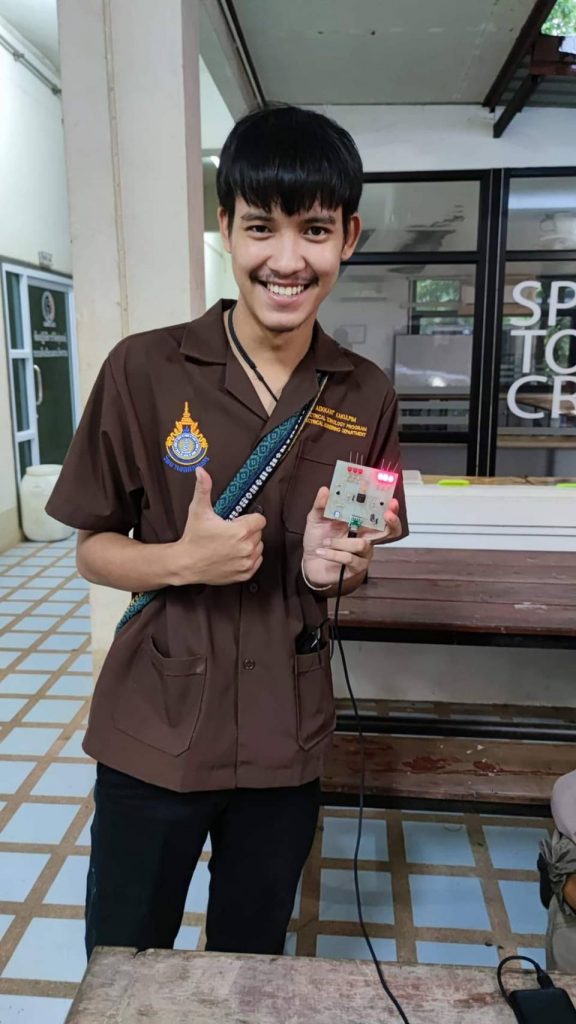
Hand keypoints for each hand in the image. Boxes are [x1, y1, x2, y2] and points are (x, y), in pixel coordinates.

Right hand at [172, 467, 265, 585]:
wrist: (186, 564)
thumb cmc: (193, 537)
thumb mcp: (199, 510)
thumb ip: (204, 488)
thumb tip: (202, 471)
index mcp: (240, 531)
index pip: (260, 520)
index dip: (248, 518)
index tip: (236, 521)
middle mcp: (246, 548)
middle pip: (258, 533)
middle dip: (247, 531)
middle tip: (229, 533)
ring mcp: (246, 562)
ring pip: (258, 547)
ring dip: (249, 544)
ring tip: (231, 544)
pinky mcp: (244, 574)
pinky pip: (256, 561)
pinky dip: (248, 557)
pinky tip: (234, 554)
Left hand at [302, 486, 401, 588]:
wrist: (309, 562)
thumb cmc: (318, 539)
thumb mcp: (316, 518)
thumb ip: (321, 505)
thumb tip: (325, 490)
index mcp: (359, 523)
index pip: (380, 514)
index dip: (390, 508)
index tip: (391, 499)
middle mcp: (366, 537)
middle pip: (390, 531)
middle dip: (393, 522)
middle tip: (387, 514)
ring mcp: (363, 553)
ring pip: (362, 545)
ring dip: (340, 542)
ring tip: (326, 541)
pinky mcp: (357, 567)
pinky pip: (350, 558)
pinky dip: (333, 554)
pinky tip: (321, 552)